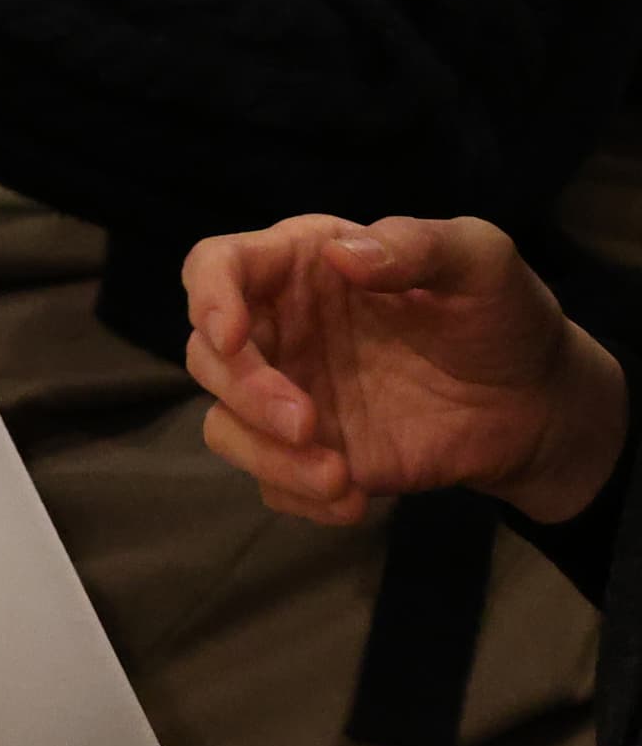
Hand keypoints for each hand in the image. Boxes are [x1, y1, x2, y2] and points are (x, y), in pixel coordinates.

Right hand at [184, 214, 627, 526]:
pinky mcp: (308, 454)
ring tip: (340, 478)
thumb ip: (416, 245)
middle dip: (246, 393)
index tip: (232, 336)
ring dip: (266, 456)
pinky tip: (357, 500)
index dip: (208, 296)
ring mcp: (290, 394)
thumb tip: (342, 256)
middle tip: (308, 424)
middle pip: (209, 356)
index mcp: (301, 265)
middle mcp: (279, 328)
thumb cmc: (501, 315)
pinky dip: (301, 497)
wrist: (537, 403)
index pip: (216, 264)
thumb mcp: (480, 260)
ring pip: (224, 425)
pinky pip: (271, 482)